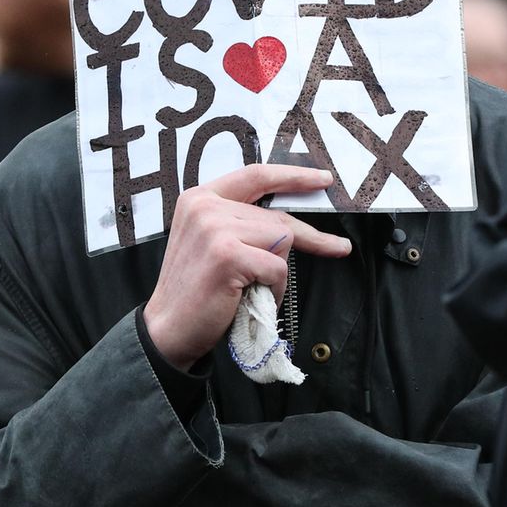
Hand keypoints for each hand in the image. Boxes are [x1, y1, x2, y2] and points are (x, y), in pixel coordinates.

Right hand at [142, 164, 352, 370]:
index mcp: (199, 198)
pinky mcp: (228, 254)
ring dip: (277, 272)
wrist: (167, 329)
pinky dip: (273, 290)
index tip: (322, 180)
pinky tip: (250, 299)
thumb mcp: (210, 243)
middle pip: (276, 217)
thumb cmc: (195, 292)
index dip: (293, 176)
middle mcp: (205, 206)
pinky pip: (277, 267)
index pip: (255, 176)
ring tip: (253, 290)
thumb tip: (287, 222)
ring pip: (282, 240)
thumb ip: (238, 222)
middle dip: (310, 238)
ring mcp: (215, 228)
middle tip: (338, 247)